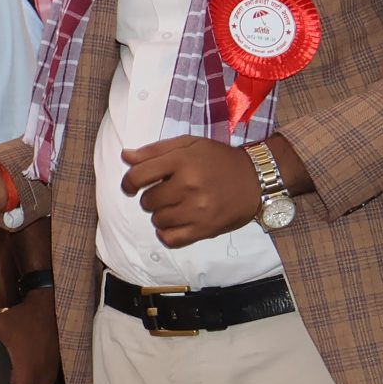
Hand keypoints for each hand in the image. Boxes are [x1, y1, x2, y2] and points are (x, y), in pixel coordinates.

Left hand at [121, 136, 262, 246]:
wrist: (257, 178)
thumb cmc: (219, 160)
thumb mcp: (189, 144)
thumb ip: (155, 150)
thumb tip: (125, 157)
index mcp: (182, 161)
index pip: (138, 176)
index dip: (128, 183)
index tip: (131, 187)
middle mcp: (189, 185)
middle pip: (147, 202)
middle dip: (151, 198)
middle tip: (167, 194)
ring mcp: (198, 209)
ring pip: (157, 221)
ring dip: (161, 215)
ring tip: (176, 206)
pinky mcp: (206, 228)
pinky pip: (171, 239)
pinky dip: (167, 234)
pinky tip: (175, 224)